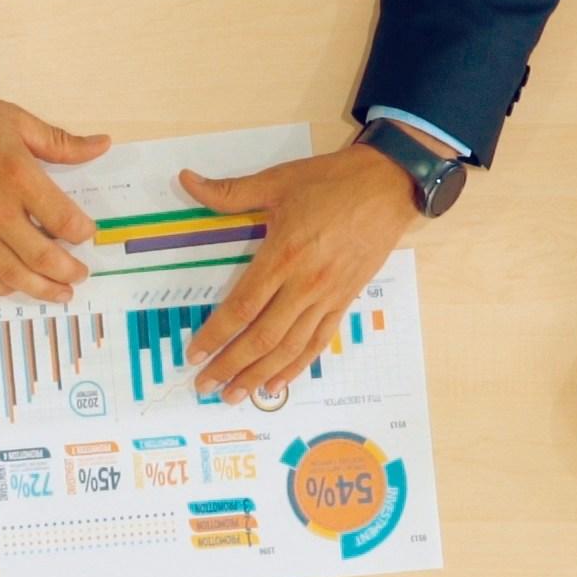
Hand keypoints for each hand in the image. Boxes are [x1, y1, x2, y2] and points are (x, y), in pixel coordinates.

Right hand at [0, 60, 107, 300]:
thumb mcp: (16, 119)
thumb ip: (61, 142)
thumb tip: (100, 146)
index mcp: (18, 175)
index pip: (63, 219)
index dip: (83, 232)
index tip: (87, 233)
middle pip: (43, 256)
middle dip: (69, 270)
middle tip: (80, 274)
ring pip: (13, 274)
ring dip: (41, 289)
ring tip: (59, 293)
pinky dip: (1, 286)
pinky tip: (16, 286)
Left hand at [180, 146, 425, 405]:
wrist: (389, 185)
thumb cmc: (333, 181)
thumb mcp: (278, 181)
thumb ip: (229, 191)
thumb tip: (186, 180)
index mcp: (283, 255)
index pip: (241, 307)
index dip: (215, 335)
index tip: (194, 354)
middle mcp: (305, 284)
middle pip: (262, 337)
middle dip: (230, 365)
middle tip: (205, 385)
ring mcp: (328, 296)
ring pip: (289, 347)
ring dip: (259, 374)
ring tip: (234, 395)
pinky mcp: (346, 301)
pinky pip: (318, 341)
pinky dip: (296, 366)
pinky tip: (277, 383)